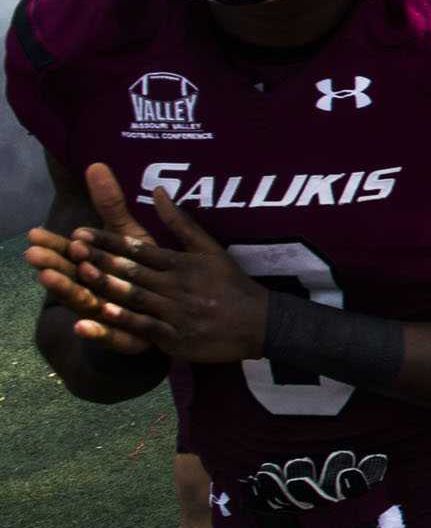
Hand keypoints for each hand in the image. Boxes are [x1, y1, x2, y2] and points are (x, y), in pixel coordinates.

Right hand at [23, 163, 158, 355]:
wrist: (178, 311)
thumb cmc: (146, 269)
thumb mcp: (129, 235)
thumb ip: (111, 205)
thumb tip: (96, 164)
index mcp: (95, 266)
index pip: (71, 252)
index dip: (54, 244)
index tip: (36, 233)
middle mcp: (96, 291)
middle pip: (71, 277)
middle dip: (52, 265)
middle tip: (34, 254)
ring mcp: (110, 316)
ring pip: (85, 303)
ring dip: (66, 291)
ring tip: (49, 279)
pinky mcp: (129, 339)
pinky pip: (111, 337)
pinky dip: (96, 332)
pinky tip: (80, 326)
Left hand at [69, 185, 268, 363]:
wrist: (260, 323)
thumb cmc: (231, 284)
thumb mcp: (210, 249)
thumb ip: (181, 222)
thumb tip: (158, 190)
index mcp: (183, 264)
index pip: (140, 249)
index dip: (108, 241)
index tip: (80, 234)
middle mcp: (178, 286)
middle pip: (133, 272)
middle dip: (100, 260)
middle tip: (72, 250)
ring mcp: (176, 312)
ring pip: (135, 297)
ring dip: (107, 286)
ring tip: (80, 276)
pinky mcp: (176, 336)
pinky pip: (145, 327)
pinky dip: (123, 320)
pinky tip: (101, 313)